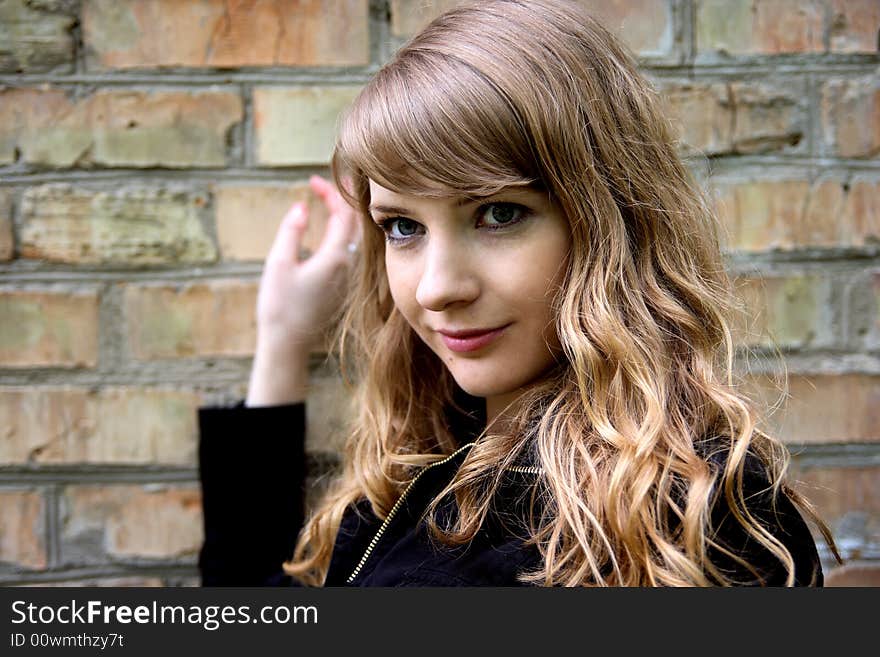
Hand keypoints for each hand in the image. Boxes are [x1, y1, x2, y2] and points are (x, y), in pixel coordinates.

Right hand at [246, 175, 360, 405]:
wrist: (288, 344)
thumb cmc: (280, 307)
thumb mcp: (278, 263)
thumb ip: (291, 231)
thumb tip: (302, 206)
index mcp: (336, 257)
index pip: (344, 213)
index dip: (331, 191)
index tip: (312, 180)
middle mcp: (349, 265)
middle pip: (354, 222)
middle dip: (341, 199)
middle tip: (324, 184)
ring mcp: (348, 276)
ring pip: (355, 237)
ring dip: (343, 215)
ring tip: (328, 198)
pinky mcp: (342, 285)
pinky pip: (349, 250)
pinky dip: (342, 232)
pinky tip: (329, 227)